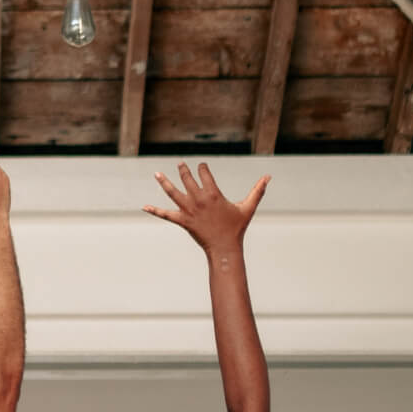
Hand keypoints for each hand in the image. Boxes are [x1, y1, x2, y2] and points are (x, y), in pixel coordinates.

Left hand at [144, 162, 268, 254]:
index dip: (202, 168)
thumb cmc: (236, 227)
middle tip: (180, 163)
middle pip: (187, 179)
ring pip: (173, 193)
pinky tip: (144, 206)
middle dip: (183, 170)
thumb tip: (269, 176)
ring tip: (156, 174)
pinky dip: (155, 211)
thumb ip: (257, 190)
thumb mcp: (248, 207)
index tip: (201, 166)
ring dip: (164, 183)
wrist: (225, 248)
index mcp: (213, 194)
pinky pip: (166, 214)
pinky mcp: (182, 221)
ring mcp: (189, 210)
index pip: (204, 173)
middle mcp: (199, 200)